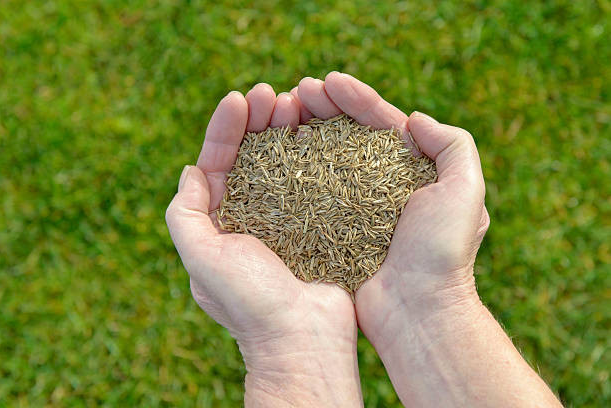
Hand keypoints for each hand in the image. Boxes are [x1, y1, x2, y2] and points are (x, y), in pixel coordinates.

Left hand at [166, 84, 361, 406]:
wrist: (303, 340)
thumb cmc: (250, 304)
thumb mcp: (202, 260)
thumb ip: (185, 216)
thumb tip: (190, 171)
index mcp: (219, 224)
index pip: (217, 163)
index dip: (225, 129)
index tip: (240, 98)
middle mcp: (250, 219)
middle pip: (251, 157)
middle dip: (257, 122)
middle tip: (273, 94)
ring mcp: (286, 221)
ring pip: (283, 164)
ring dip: (286, 132)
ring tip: (297, 103)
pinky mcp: (317, 225)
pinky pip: (314, 182)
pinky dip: (314, 155)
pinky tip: (321, 133)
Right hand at [297, 72, 560, 406]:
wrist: (417, 311)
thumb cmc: (443, 253)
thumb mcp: (465, 191)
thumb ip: (453, 145)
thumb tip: (413, 119)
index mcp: (413, 171)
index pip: (382, 123)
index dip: (357, 98)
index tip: (328, 81)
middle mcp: (382, 185)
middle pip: (349, 135)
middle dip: (325, 108)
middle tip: (297, 92)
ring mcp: (355, 207)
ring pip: (327, 159)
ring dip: (306, 132)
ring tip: (283, 112)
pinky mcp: (333, 229)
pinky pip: (311, 192)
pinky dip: (296, 169)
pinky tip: (278, 152)